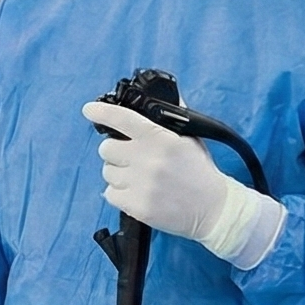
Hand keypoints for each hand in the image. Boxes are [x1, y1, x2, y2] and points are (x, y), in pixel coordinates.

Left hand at [79, 102, 285, 267]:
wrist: (214, 209)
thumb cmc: (201, 172)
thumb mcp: (190, 139)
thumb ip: (172, 117)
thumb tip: (165, 95)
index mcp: (160, 138)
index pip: (123, 119)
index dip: (102, 113)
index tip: (89, 110)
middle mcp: (147, 159)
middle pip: (106, 148)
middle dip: (115, 152)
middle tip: (131, 158)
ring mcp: (140, 184)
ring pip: (107, 172)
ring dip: (118, 174)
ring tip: (138, 179)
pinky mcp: (136, 206)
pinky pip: (110, 194)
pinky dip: (119, 194)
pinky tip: (137, 193)